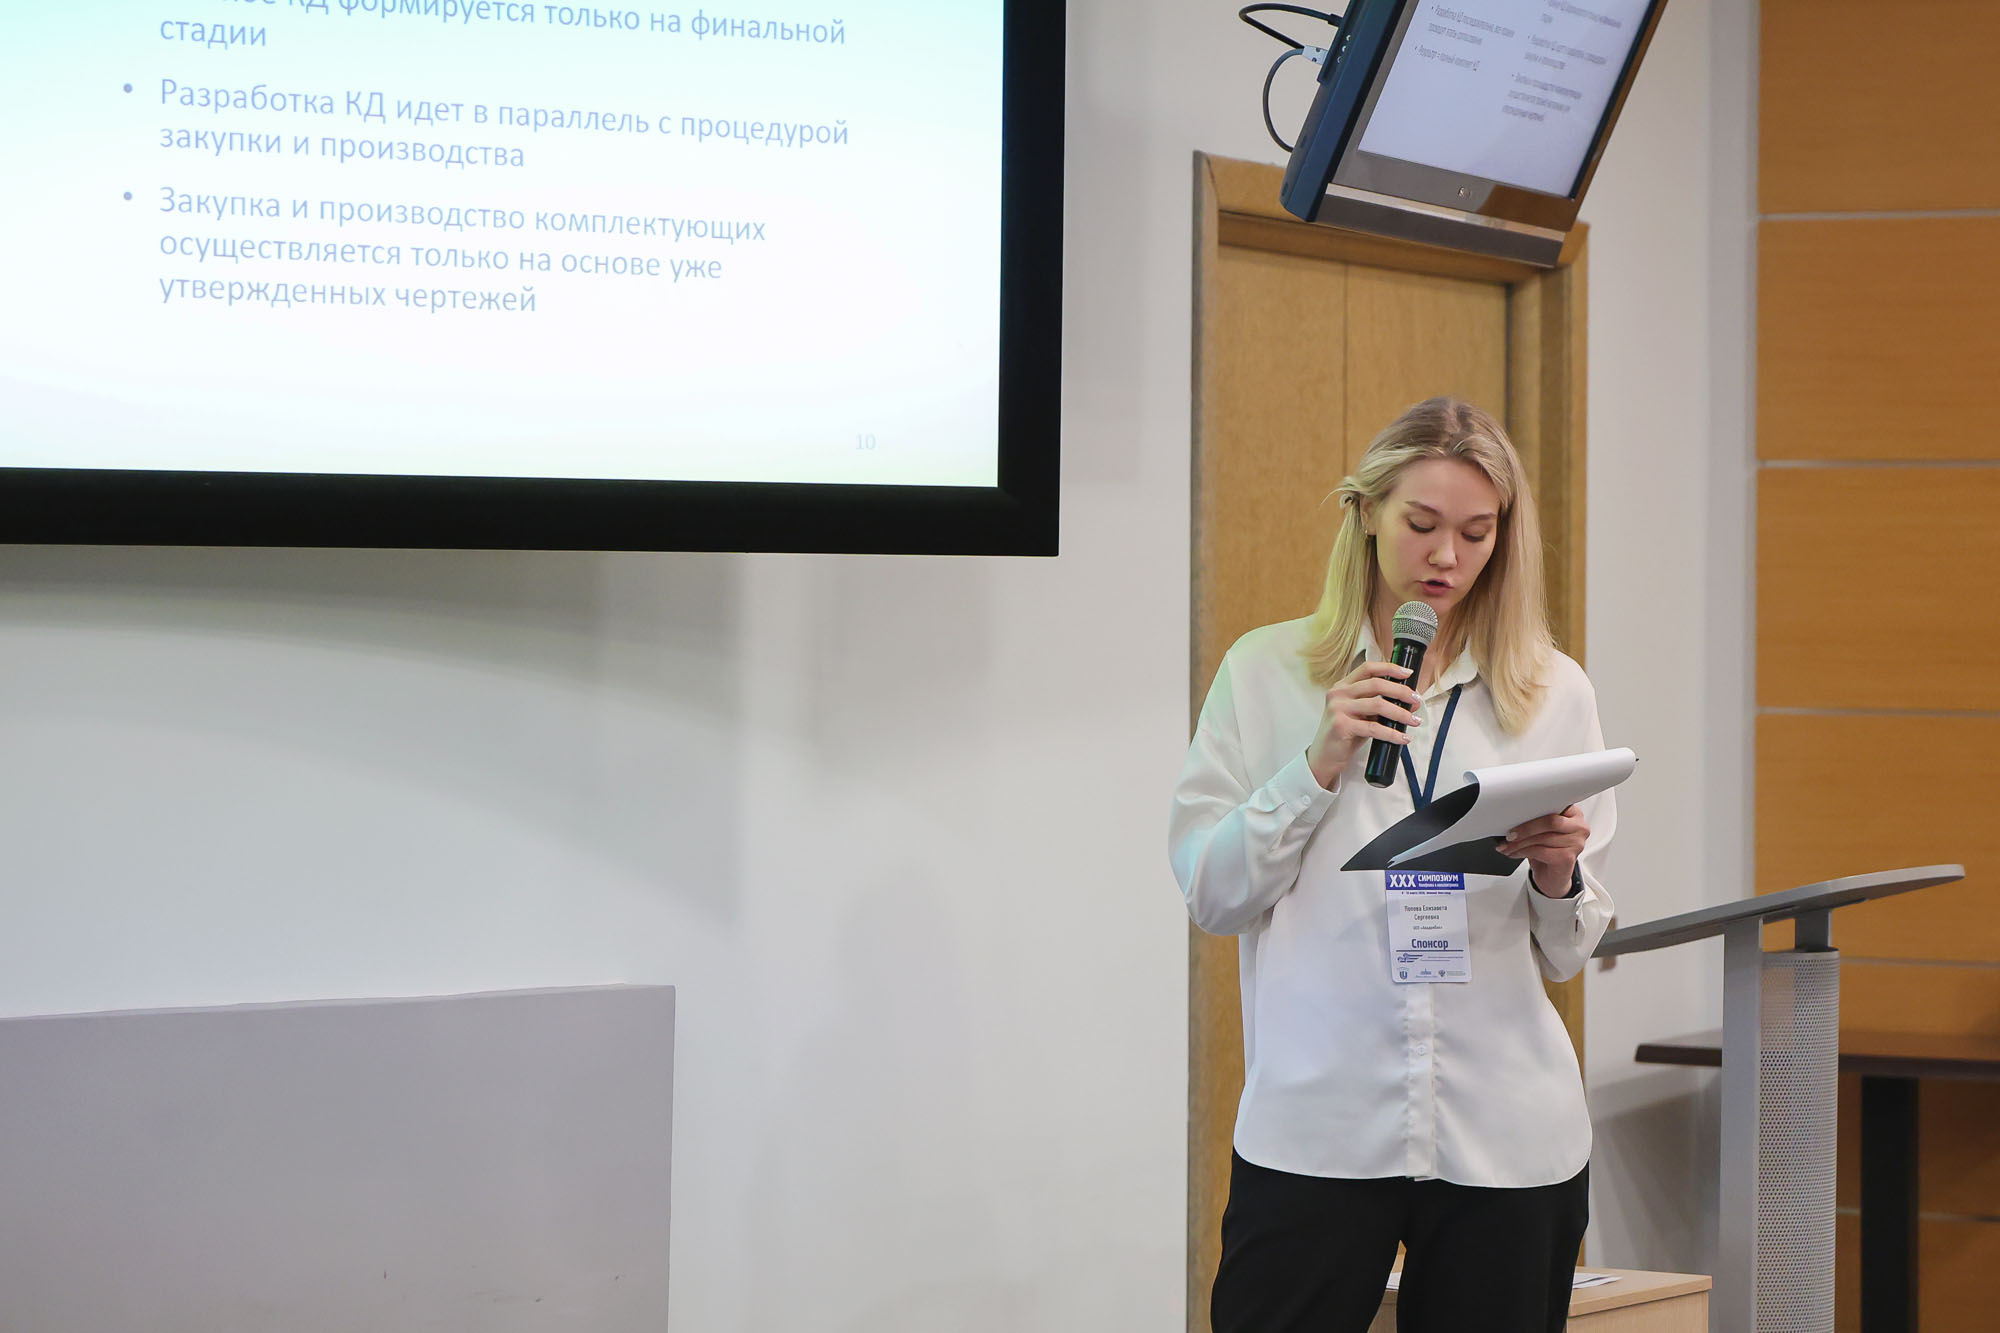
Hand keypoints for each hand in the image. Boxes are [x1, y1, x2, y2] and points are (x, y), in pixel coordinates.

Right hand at [1304, 661, 1423, 789]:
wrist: (1324, 756)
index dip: (1389, 668)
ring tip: (1414, 721)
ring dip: (1401, 713)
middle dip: (1401, 691)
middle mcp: (1338, 694)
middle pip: (1376, 684)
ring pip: (1378, 704)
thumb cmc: (1345, 734)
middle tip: (1416, 700)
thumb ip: (1378, 705)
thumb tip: (1409, 702)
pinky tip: (1403, 738)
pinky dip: (1392, 734)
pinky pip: (1374, 728)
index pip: (1367, 668)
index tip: (1407, 673)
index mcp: (1342, 686)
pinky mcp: (1341, 726)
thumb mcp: (1360, 714)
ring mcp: (1338, 709)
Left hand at [1499, 805, 1588, 896]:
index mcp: (1573, 813)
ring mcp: (1576, 843)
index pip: (1554, 805)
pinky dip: (1523, 852)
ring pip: (1543, 838)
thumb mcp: (1541, 830)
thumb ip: (1536, 819)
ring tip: (1508, 846)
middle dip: (1526, 828)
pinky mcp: (1568, 858)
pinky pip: (1541, 851)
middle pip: (1550, 821)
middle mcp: (1579, 827)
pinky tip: (1515, 853)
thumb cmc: (1547, 849)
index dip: (1534, 809)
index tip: (1516, 813)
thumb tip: (1514, 816)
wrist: (1552, 876)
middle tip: (1509, 834)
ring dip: (1520, 843)